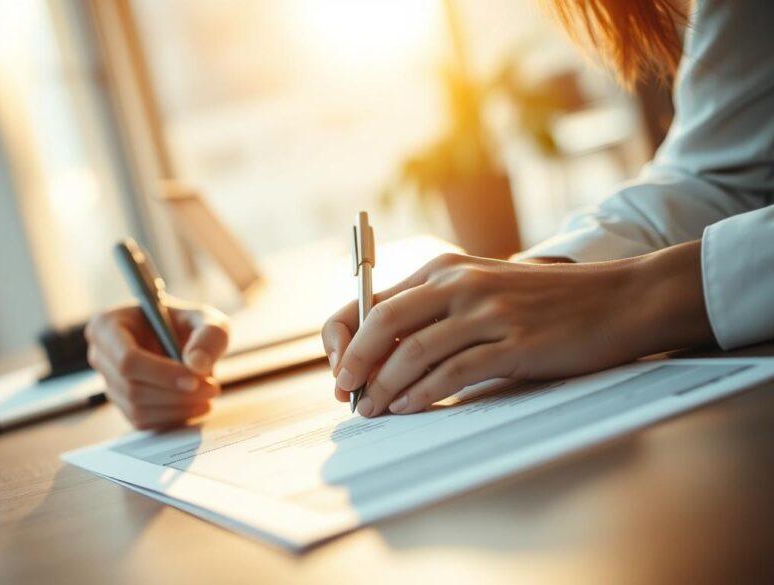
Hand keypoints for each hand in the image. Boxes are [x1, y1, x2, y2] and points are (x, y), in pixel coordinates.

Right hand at [86, 300, 228, 429]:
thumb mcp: (206, 319)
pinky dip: (171, 418)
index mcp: (107, 326)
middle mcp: (100, 355)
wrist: (180, 338)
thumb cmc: (188, 323)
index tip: (195, 379)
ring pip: (137, 408)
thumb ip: (208, 336)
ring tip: (208, 396)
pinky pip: (142, 422)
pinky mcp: (122, 404)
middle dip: (175, 394)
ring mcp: (108, 383)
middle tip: (212, 389)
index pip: (127, 360)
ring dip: (177, 408)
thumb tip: (197, 365)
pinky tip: (195, 405)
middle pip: (132, 388)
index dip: (161, 374)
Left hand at [322, 242, 712, 417]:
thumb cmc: (547, 303)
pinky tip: (408, 408)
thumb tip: (383, 354)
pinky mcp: (514, 341)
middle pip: (383, 323)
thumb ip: (437, 310)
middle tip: (345, 395)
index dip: (344, 336)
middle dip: (354, 364)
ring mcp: (487, 311)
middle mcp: (460, 283)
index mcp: (444, 268)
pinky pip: (453, 372)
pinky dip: (423, 394)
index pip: (372, 300)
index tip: (338, 369)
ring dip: (384, 388)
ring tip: (372, 410)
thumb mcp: (484, 290)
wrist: (620, 299)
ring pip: (413, 352)